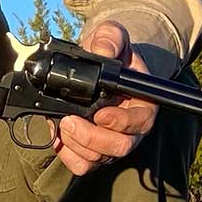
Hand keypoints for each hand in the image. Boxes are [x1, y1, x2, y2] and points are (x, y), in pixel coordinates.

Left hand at [52, 20, 158, 176]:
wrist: (99, 66)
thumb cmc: (113, 55)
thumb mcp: (113, 37)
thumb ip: (110, 39)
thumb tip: (101, 52)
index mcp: (143, 104)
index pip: (140, 122)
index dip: (121, 123)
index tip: (100, 114)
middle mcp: (131, 129)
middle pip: (119, 147)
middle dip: (91, 137)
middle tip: (69, 121)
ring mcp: (110, 142)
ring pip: (97, 159)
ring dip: (75, 144)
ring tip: (61, 123)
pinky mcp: (91, 150)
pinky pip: (82, 165)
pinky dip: (66, 154)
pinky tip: (58, 134)